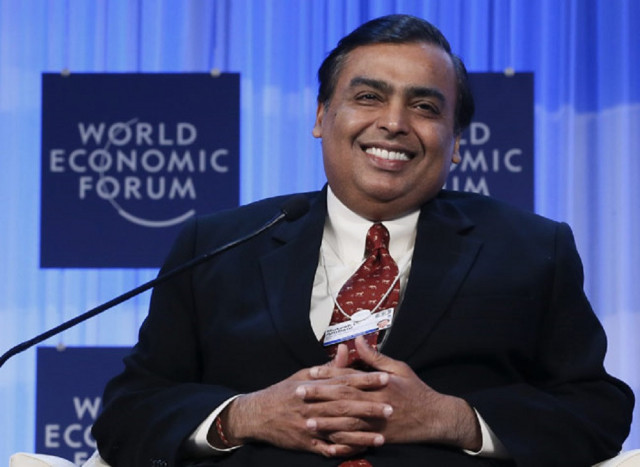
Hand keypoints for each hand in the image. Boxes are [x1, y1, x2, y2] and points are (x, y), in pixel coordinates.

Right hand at [217, 344, 393, 456]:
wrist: (257, 414)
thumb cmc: (284, 392)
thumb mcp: (303, 375)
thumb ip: (327, 367)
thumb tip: (345, 349)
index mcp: (313, 386)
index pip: (343, 381)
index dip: (365, 380)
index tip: (384, 379)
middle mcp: (312, 405)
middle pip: (344, 406)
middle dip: (368, 407)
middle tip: (390, 408)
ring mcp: (309, 426)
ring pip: (339, 429)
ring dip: (361, 434)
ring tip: (381, 436)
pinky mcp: (305, 443)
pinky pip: (327, 448)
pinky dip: (343, 450)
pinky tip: (359, 451)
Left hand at [305, 336, 481, 450]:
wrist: (435, 418)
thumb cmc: (416, 390)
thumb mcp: (399, 368)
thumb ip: (375, 356)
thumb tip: (357, 340)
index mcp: (379, 384)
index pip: (349, 377)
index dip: (329, 374)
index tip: (311, 372)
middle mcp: (376, 403)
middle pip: (343, 399)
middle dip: (319, 397)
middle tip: (299, 394)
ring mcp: (377, 423)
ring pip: (347, 423)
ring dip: (326, 422)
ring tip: (307, 420)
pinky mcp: (379, 438)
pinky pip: (357, 441)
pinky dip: (341, 443)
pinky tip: (326, 442)